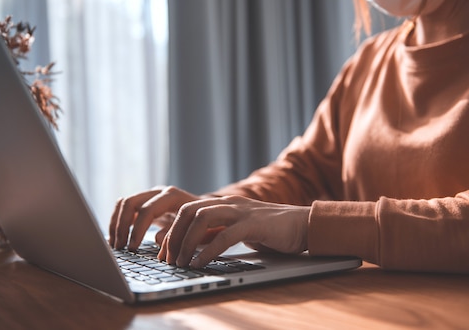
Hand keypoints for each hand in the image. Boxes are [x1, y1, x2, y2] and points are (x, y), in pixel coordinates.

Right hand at [108, 186, 200, 249]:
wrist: (209, 211)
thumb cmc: (204, 221)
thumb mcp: (195, 228)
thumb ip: (177, 233)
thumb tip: (157, 239)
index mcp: (172, 196)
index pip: (147, 210)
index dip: (137, 230)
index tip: (132, 248)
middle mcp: (159, 192)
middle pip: (130, 202)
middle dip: (121, 226)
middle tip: (120, 248)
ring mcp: (151, 196)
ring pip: (124, 203)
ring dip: (116, 224)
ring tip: (115, 245)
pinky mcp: (146, 204)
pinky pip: (126, 208)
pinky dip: (119, 222)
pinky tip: (116, 238)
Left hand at [158, 195, 309, 268]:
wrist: (303, 225)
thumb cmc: (271, 231)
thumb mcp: (235, 232)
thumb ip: (212, 235)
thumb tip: (186, 246)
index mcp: (223, 204)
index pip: (187, 210)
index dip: (171, 231)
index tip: (164, 253)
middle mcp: (229, 204)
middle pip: (188, 211)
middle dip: (173, 236)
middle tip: (168, 259)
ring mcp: (241, 212)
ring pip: (202, 218)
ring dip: (186, 241)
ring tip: (181, 262)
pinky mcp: (254, 224)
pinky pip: (225, 235)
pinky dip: (209, 250)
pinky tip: (200, 263)